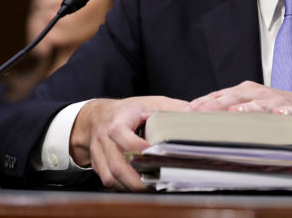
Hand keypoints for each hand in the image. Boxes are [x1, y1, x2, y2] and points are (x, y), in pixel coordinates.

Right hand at [69, 95, 188, 190]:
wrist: (99, 116)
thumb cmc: (129, 111)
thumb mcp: (151, 103)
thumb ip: (172, 108)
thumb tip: (194, 112)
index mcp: (118, 120)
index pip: (120, 133)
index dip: (135, 145)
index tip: (152, 153)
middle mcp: (104, 138)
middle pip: (116, 164)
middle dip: (136, 179)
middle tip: (155, 184)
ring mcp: (99, 153)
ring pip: (110, 177)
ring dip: (130, 186)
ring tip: (150, 189)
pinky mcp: (98, 165)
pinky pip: (109, 181)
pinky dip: (123, 187)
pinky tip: (138, 187)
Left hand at [187, 81, 291, 149]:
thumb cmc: (284, 116)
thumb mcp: (254, 116)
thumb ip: (231, 119)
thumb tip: (204, 131)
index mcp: (244, 93)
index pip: (216, 97)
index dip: (198, 105)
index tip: (180, 115)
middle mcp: (256, 93)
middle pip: (229, 97)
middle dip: (210, 105)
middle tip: (193, 114)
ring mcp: (274, 100)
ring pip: (252, 102)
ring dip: (239, 107)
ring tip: (227, 112)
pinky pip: (279, 111)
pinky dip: (273, 112)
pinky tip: (267, 116)